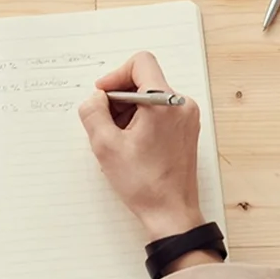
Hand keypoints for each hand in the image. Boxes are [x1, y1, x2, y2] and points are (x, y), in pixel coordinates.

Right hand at [78, 52, 204, 242]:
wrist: (172, 215)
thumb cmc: (144, 185)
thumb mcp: (106, 146)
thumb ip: (93, 112)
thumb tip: (96, 98)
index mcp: (164, 103)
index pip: (140, 63)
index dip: (116, 75)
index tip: (103, 95)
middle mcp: (181, 105)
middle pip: (144, 81)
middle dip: (120, 98)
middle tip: (106, 124)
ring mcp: (186, 117)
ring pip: (151, 97)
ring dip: (129, 111)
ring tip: (119, 140)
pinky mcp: (186, 130)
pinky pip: (160, 111)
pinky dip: (142, 120)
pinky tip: (132, 145)